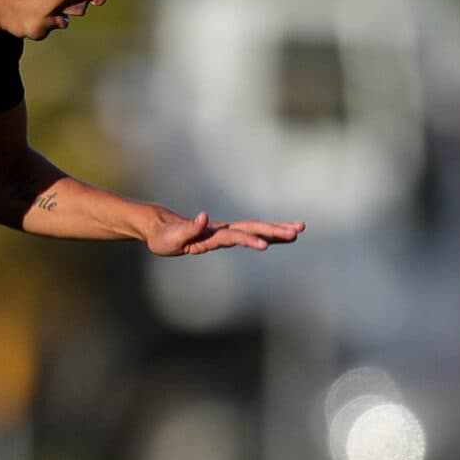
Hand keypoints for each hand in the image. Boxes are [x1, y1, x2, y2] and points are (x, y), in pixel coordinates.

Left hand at [145, 208, 305, 257]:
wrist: (160, 228)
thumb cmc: (164, 235)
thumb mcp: (173, 235)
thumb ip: (189, 227)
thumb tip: (204, 215)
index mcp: (212, 232)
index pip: (235, 236)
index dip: (249, 239)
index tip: (264, 245)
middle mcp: (222, 229)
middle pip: (252, 228)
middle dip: (274, 230)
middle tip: (298, 231)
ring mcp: (224, 232)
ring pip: (254, 229)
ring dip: (275, 230)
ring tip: (298, 230)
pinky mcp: (224, 237)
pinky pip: (249, 235)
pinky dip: (265, 235)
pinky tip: (278, 238)